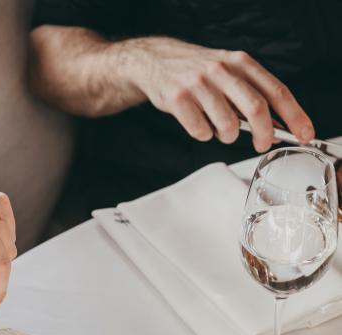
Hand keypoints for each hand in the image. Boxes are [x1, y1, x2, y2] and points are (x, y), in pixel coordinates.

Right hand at [133, 38, 313, 151]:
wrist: (158, 61)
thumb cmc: (199, 73)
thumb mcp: (230, 74)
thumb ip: (251, 97)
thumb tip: (276, 127)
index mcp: (241, 63)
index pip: (276, 92)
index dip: (294, 116)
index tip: (304, 134)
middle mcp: (223, 70)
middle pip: (256, 109)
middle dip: (264, 134)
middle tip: (262, 144)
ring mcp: (200, 84)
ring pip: (227, 126)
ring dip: (227, 137)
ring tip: (220, 129)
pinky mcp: (179, 99)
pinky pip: (200, 131)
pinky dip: (203, 135)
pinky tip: (198, 123)